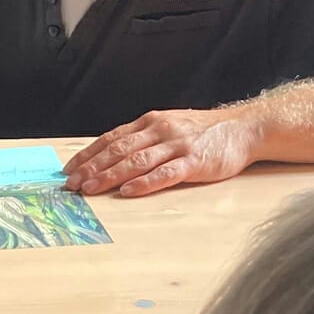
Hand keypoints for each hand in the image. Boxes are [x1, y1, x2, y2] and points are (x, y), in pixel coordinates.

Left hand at [64, 108, 263, 196]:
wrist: (244, 128)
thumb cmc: (202, 132)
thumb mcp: (168, 128)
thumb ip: (142, 140)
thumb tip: (109, 157)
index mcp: (150, 122)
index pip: (111, 139)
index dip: (88, 155)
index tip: (69, 170)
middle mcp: (160, 131)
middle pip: (118, 150)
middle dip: (91, 168)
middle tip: (71, 184)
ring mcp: (177, 146)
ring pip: (137, 161)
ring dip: (110, 176)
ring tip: (91, 189)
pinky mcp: (194, 162)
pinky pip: (165, 173)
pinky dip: (144, 183)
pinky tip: (127, 191)